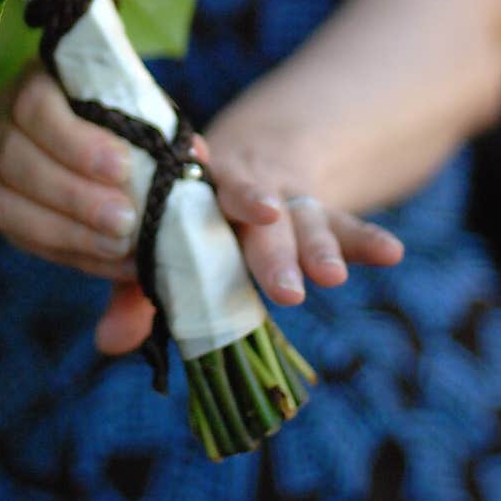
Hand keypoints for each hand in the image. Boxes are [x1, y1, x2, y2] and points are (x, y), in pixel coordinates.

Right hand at [0, 66, 139, 282]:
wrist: (39, 126)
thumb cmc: (94, 105)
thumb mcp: (121, 96)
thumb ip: (152, 120)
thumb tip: (194, 157)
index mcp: (33, 86)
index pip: (38, 110)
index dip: (76, 142)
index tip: (122, 167)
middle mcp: (0, 127)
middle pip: (20, 163)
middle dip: (76, 197)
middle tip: (127, 218)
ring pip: (13, 209)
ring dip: (72, 233)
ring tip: (121, 246)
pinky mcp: (2, 212)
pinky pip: (29, 240)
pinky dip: (74, 254)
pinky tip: (115, 262)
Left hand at [95, 131, 403, 355]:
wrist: (251, 159)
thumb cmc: (193, 214)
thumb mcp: (164, 244)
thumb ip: (134, 290)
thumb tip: (108, 341)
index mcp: (194, 188)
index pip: (202, 189)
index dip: (219, 200)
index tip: (246, 211)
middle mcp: (242, 187)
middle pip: (256, 213)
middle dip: (271, 251)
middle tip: (283, 289)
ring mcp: (286, 199)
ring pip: (302, 217)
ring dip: (315, 248)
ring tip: (331, 279)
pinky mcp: (321, 212)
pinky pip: (344, 224)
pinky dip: (367, 238)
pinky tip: (391, 253)